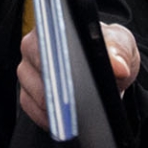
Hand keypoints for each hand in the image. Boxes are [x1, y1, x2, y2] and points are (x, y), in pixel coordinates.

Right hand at [17, 22, 138, 131]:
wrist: (107, 66)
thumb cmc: (109, 48)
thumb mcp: (121, 43)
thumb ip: (120, 49)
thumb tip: (117, 66)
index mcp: (53, 25)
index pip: (48, 41)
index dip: (60, 60)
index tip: (74, 77)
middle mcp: (33, 45)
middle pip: (38, 69)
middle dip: (60, 88)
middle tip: (81, 101)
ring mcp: (27, 70)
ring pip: (34, 92)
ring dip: (56, 106)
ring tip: (78, 113)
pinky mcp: (27, 92)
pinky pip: (30, 108)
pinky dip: (48, 117)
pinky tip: (65, 121)